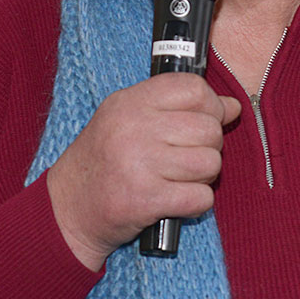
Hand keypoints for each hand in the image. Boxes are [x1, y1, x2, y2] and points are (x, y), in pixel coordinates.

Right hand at [45, 73, 242, 267]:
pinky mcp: (146, 200)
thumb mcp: (128, 121)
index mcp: (129, 102)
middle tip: (185, 159)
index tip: (203, 121)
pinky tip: (175, 201)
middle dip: (208, 147)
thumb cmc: (102, 163)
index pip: (193, 88)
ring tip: (178, 180)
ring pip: (210, 163)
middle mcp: (133, 128)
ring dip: (202, 177)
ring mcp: (139, 164)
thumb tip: (232, 106)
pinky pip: (201, 197)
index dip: (210, 106)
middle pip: (208, 128)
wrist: (68, 209)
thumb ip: (177, 108)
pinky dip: (196, 204)